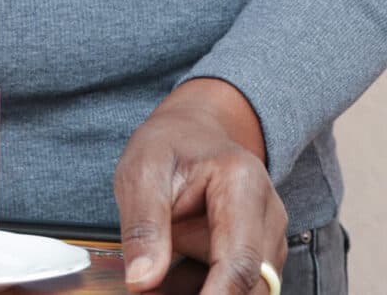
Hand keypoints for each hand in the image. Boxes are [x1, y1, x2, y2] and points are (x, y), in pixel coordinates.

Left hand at [114, 79, 287, 294]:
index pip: (240, 261)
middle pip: (251, 285)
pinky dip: (201, 291)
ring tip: (155, 281)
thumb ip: (143, 226)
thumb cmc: (168, 146)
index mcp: (242, 183)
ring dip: (198, 293)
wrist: (192, 132)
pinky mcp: (262, 256)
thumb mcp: (140, 172)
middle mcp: (268, 214)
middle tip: (153, 291)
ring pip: (246, 292)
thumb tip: (142, 281)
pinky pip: (238, 289)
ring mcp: (270, 238)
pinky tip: (168, 279)